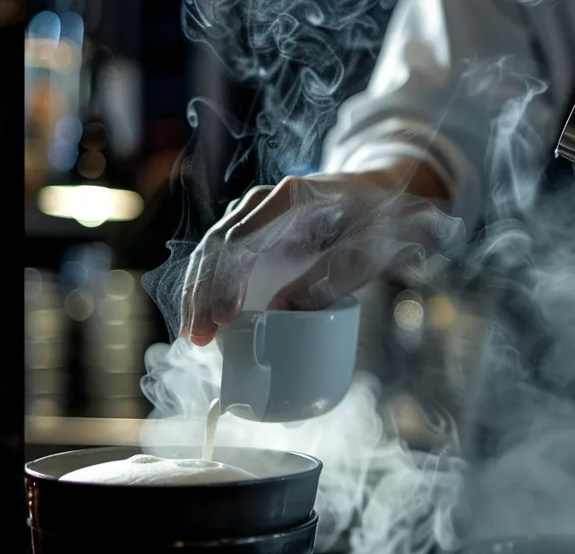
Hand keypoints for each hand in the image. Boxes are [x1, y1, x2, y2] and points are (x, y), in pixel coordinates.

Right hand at [178, 172, 463, 345]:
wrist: (381, 195)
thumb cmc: (377, 222)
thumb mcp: (366, 253)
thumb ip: (328, 280)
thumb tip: (280, 313)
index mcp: (289, 199)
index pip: (240, 240)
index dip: (225, 282)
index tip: (223, 318)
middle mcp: (262, 202)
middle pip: (215, 247)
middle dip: (200, 294)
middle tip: (198, 337)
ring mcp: (254, 215)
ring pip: (211, 253)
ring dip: (198, 295)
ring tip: (194, 335)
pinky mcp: (254, 234)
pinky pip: (222, 260)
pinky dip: (210, 290)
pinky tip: (205, 319)